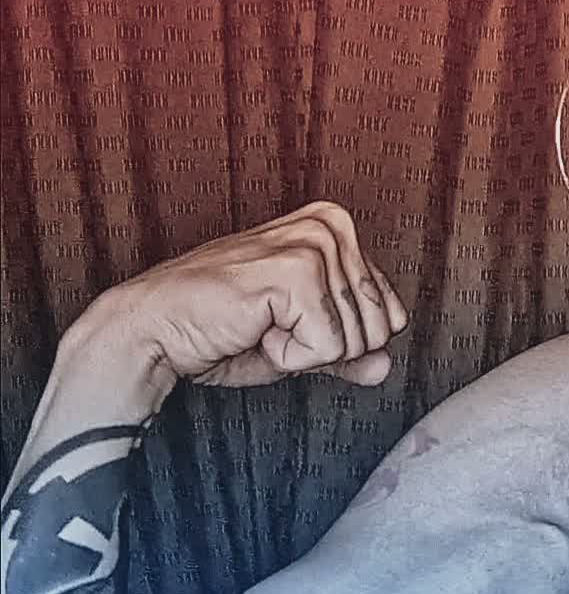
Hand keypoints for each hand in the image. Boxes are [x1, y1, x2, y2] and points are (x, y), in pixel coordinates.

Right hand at [85, 201, 409, 389]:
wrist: (153, 332)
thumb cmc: (218, 330)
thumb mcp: (300, 342)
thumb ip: (348, 351)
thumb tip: (385, 367)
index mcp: (336, 230)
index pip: (391, 312)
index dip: (340, 339)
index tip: (288, 323)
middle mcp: (331, 227)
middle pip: (380, 328)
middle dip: (325, 346)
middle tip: (269, 327)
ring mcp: (315, 245)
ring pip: (358, 339)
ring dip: (304, 350)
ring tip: (259, 326)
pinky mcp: (297, 273)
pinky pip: (328, 347)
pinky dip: (289, 357)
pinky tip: (253, 330)